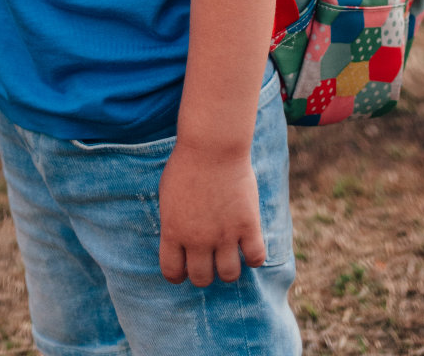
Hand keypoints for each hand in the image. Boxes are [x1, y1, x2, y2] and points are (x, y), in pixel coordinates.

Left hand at [158, 141, 265, 286]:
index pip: (172, 272)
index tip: (185, 265)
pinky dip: (254, 256)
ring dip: (228, 267)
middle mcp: (197, 239)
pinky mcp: (247, 225)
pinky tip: (249, 243)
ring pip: (229, 275)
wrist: (212, 144)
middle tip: (209, 258)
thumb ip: (173, 223)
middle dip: (204, 272)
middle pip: (201, 278)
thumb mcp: (168, 195)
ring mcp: (224, 234)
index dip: (179, 273)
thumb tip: (178, 243)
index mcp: (173, 231)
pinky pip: (256, 258)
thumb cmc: (187, 163)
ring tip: (229, 253)